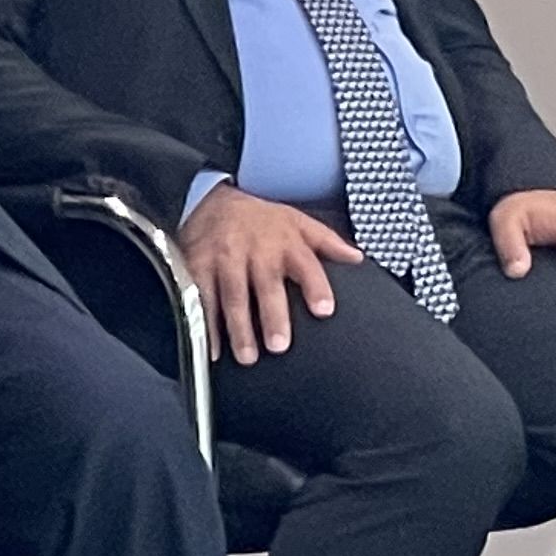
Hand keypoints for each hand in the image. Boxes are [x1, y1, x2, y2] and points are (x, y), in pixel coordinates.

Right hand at [181, 183, 361, 361]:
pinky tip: (212, 348)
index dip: (316, 288)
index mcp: (287, 243)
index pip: (306, 266)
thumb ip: (328, 242)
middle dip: (272, 316)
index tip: (324, 310)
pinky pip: (202, 299)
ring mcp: (225, 260)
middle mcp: (257, 252)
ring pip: (233, 297)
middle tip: (278, 345)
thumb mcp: (297, 221)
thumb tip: (358, 258)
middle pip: (266, 287)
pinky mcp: (198, 267)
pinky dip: (206, 325)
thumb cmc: (260, 218)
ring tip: (247, 356)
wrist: (210, 200)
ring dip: (239, 328)